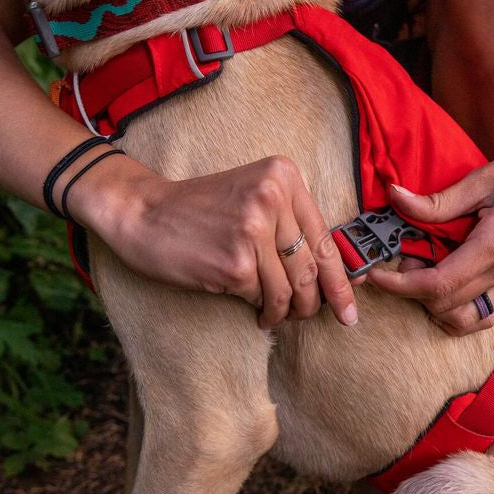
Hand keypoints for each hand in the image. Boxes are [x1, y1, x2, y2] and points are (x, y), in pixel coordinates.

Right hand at [75, 154, 357, 328]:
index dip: (341, 280)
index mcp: (283, 175)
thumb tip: (334, 275)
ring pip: (290, 289)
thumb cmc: (199, 210)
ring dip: (285, 311)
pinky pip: (263, 298)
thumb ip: (290, 225)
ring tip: (274, 315)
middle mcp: (272, 197)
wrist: (143, 213)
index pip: (324, 238)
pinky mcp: (235, 263)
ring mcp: (254, 230)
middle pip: (311, 267)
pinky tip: (254, 312)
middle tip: (309, 317)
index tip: (350, 309)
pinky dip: (262, 312)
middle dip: (314, 302)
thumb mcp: (252, 198)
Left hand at [366, 138, 493, 334]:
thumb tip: (396, 197)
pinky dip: (457, 312)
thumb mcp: (487, 175)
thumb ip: (440, 198)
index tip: (377, 274)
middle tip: (401, 261)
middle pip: (447, 306)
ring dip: (435, 307)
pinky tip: (444, 285)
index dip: (401, 285)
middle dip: (412, 292)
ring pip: (466, 321)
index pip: (440, 283)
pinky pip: (484, 316)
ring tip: (423, 275)